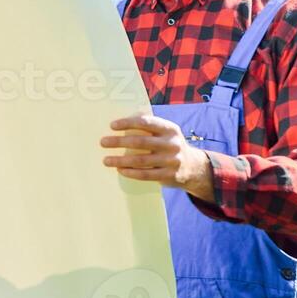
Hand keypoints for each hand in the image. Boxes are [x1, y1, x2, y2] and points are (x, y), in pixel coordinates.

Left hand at [101, 113, 215, 201]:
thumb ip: (149, 127)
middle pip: (140, 142)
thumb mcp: (165, 133)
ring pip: (140, 160)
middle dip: (119, 142)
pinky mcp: (169, 175)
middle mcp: (172, 144)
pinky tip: (119, 169)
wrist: (193, 167)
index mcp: (169, 129)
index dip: (128, 123)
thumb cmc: (169, 145)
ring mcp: (171, 161)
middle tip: (103, 142)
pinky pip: (145, 174)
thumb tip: (120, 124)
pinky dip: (130, 172)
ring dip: (120, 160)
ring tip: (106, 160)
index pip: (146, 122)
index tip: (112, 126)